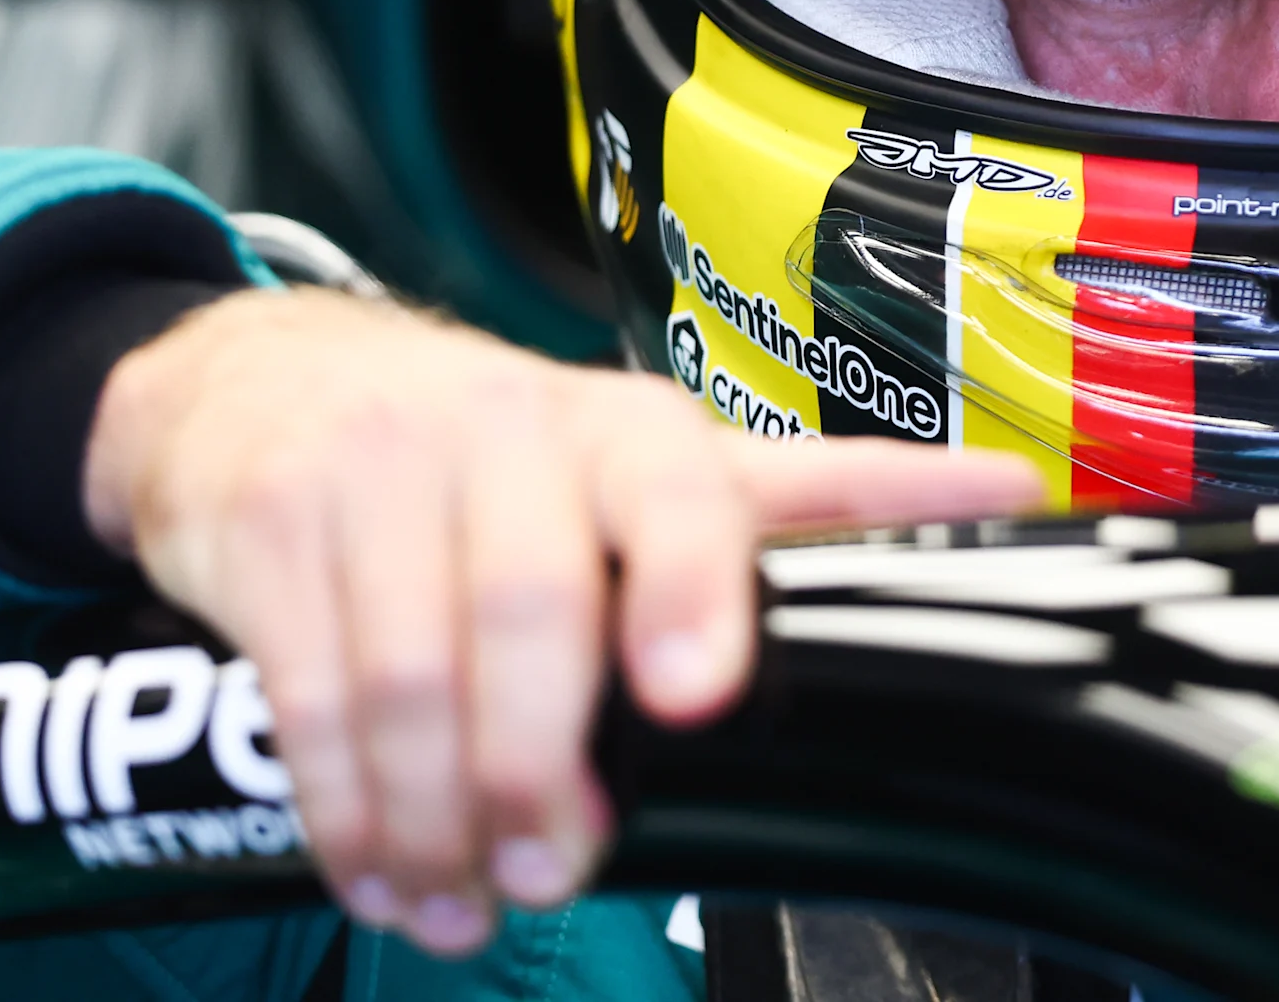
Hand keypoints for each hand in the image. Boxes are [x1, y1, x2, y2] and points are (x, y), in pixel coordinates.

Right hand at [83, 288, 1040, 954]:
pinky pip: (309, 699)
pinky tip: (384, 871)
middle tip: (556, 867)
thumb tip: (1012, 494)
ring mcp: (374, 474)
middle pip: (529, 616)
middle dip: (541, 770)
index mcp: (629, 432)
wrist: (271, 383)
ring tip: (465, 895)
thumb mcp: (654, 457)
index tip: (698, 694)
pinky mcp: (266, 532)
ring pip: (408, 679)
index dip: (691, 592)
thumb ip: (813, 497)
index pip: (681, 499)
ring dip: (436, 819)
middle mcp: (503, 430)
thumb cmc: (502, 450)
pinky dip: (347, 814)